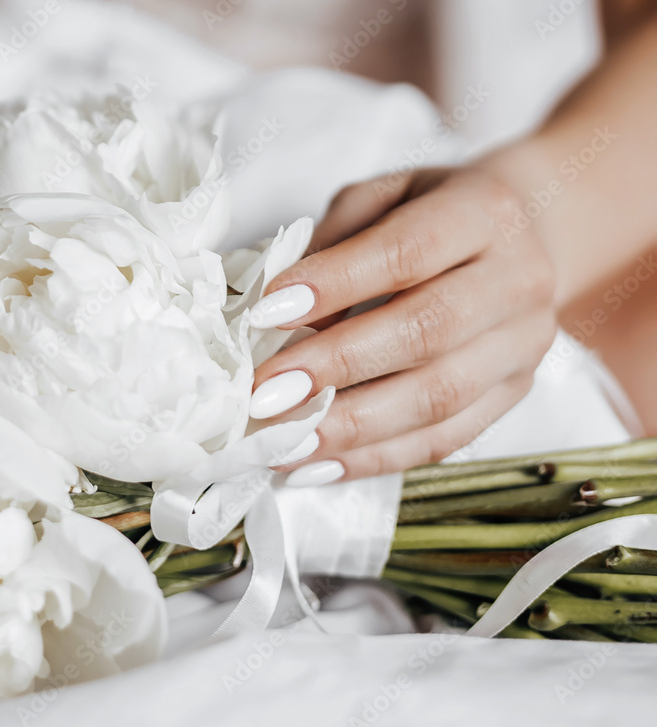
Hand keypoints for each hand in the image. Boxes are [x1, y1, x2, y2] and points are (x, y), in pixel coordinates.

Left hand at [249, 166, 557, 484]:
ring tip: (281, 441)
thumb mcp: (381, 199)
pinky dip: (373, 458)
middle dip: (336, 367)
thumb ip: (334, 243)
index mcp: (483, 213)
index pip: (409, 251)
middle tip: (264, 392)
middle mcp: (516, 281)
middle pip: (426, 332)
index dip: (336, 283)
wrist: (524, 237)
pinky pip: (442, 440)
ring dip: (349, 427)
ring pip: (437, 399)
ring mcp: (521, 347)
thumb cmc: (429, 214)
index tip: (266, 312)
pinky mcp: (510, 396)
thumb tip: (281, 316)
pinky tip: (315, 465)